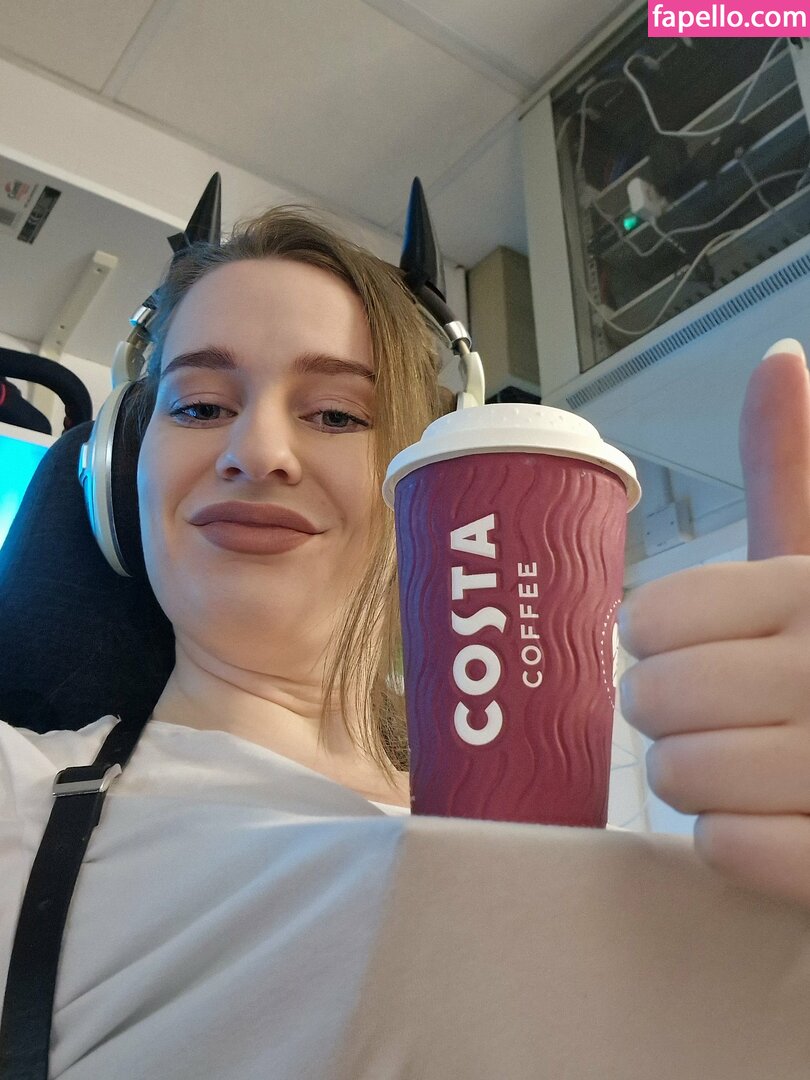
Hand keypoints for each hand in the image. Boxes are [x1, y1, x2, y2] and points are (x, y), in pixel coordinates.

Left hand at [618, 339, 809, 907]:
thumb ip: (794, 472)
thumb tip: (779, 358)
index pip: (655, 616)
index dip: (649, 645)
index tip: (677, 652)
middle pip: (655, 697)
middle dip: (666, 717)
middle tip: (717, 720)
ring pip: (682, 775)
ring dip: (697, 783)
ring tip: (747, 773)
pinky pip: (728, 848)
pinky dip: (732, 846)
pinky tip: (772, 826)